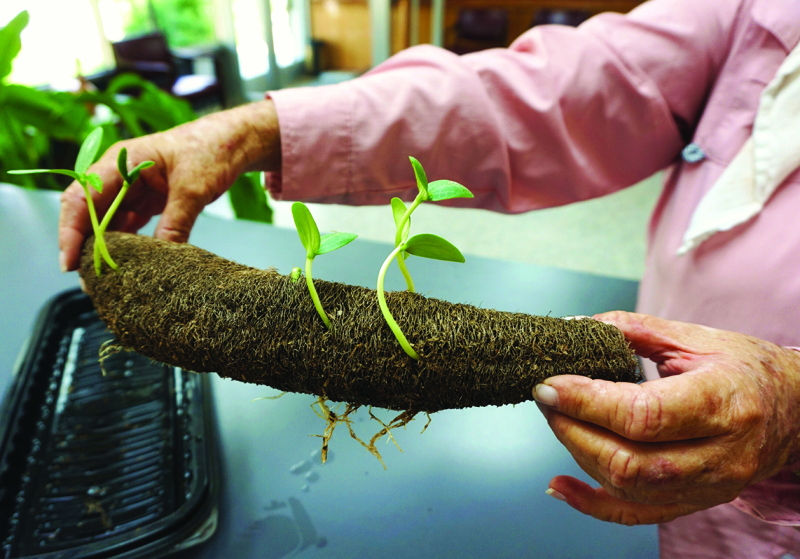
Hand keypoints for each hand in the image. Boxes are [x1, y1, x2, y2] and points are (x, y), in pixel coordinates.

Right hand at [58, 99, 280, 271]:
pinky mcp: (146, 201)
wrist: (234, 140)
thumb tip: (163, 256)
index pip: (82, 197)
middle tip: (88, 281)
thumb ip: (177, 221)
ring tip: (105, 280)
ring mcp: (131, 189)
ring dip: (104, 249)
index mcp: (121, 162)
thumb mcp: (194, 187)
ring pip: (106, 223)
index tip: (70, 262)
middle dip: (84, 246)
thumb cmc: (212, 149)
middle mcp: (118, 175)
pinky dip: (124, 245)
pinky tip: (126, 266)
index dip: (71, 231)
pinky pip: (126, 226)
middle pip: (88, 213)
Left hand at [534, 311, 799, 524]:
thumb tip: (574, 328)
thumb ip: (632, 330)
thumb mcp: (694, 337)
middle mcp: (720, 454)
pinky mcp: (695, 502)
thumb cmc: (745, 368)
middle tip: (547, 399)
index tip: (549, 385)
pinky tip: (560, 485)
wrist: (795, 409)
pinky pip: (636, 514)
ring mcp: (710, 487)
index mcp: (723, 402)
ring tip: (557, 420)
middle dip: (574, 429)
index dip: (587, 402)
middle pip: (631, 460)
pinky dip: (591, 504)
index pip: (644, 415)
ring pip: (629, 488)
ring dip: (578, 455)